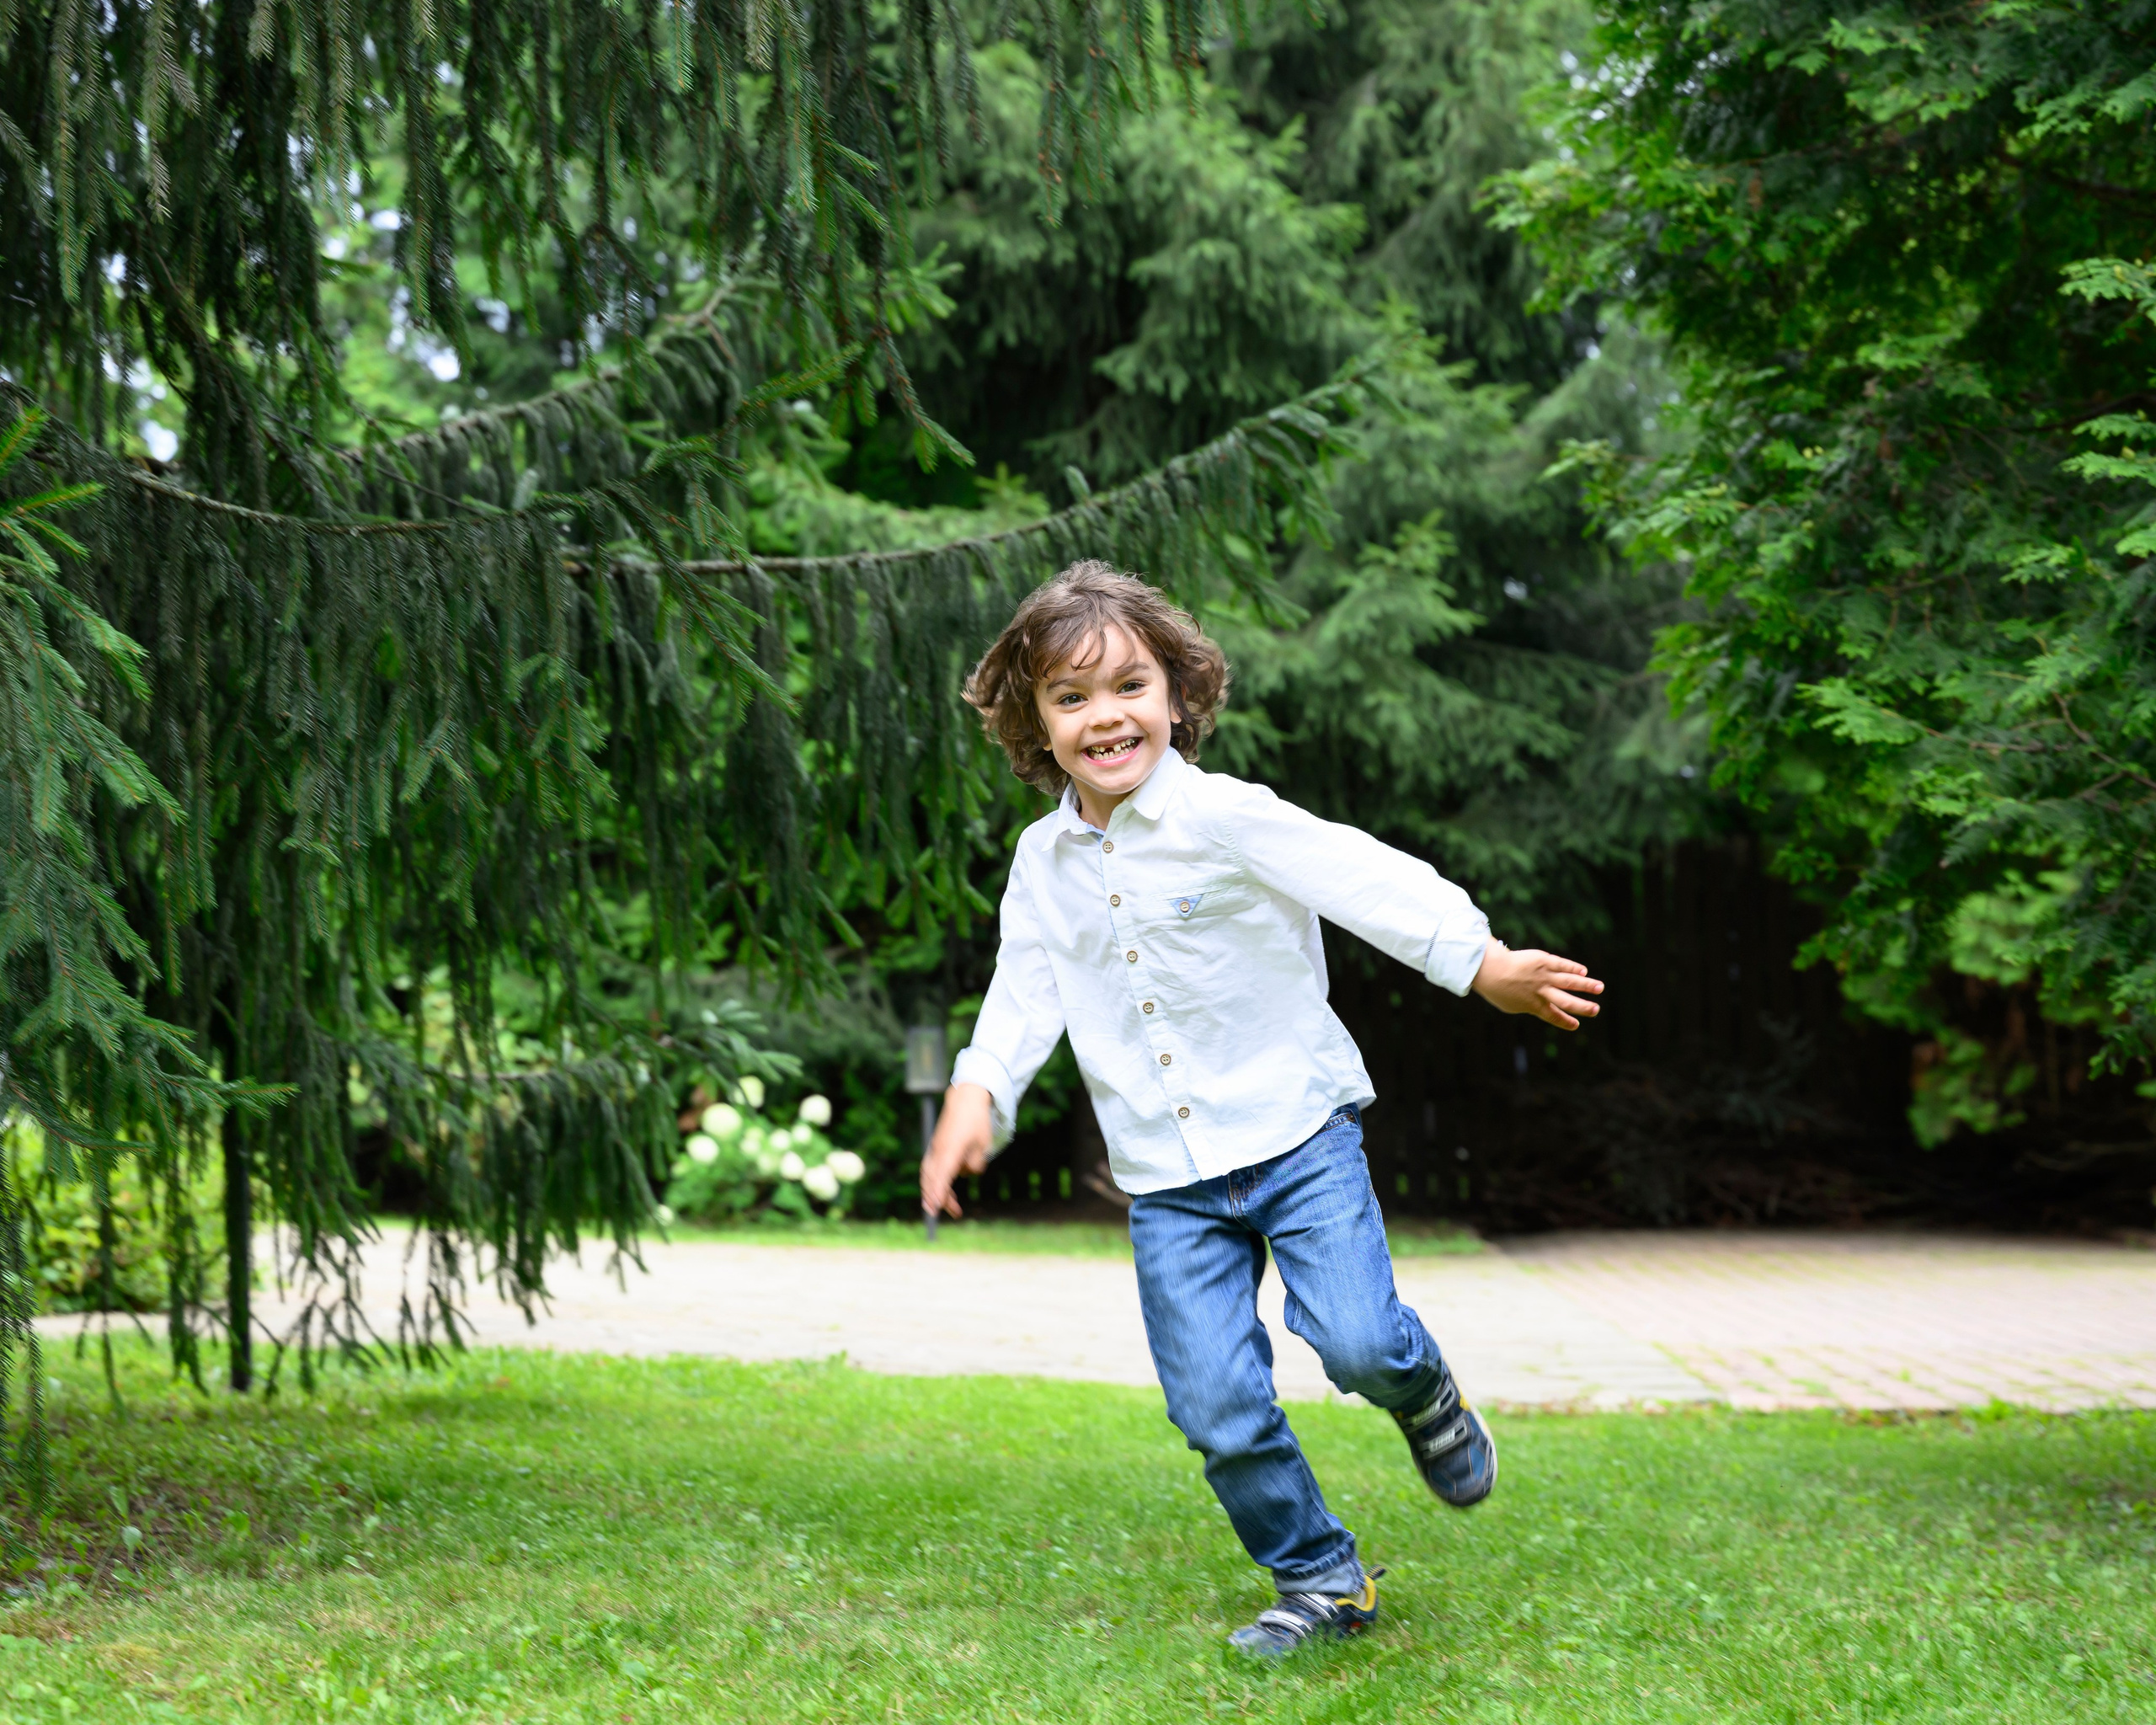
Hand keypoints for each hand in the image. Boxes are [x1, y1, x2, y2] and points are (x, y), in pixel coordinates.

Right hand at [921, 1083, 994, 1217]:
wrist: (965, 1099)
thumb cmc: (977, 1121)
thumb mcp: (983, 1144)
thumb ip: (976, 1163)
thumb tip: (968, 1173)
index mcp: (952, 1149)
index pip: (943, 1175)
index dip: (939, 1193)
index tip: (935, 1208)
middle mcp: (939, 1150)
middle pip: (932, 1179)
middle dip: (937, 1198)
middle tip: (948, 1213)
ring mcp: (935, 1148)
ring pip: (930, 1175)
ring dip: (937, 1192)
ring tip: (954, 1207)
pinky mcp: (936, 1147)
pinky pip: (932, 1169)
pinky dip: (936, 1181)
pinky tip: (947, 1191)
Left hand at [1470, 940, 1604, 1029]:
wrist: (1489, 970)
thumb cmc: (1496, 988)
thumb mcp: (1509, 1004)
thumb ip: (1524, 1006)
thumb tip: (1531, 1005)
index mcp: (1534, 1006)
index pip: (1554, 1016)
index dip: (1565, 1021)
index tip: (1576, 1025)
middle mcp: (1542, 992)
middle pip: (1567, 1001)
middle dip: (1583, 1007)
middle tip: (1596, 1010)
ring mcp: (1544, 976)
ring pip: (1570, 981)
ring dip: (1586, 985)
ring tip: (1600, 988)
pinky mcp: (1543, 961)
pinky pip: (1562, 965)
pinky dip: (1573, 967)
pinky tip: (1584, 970)